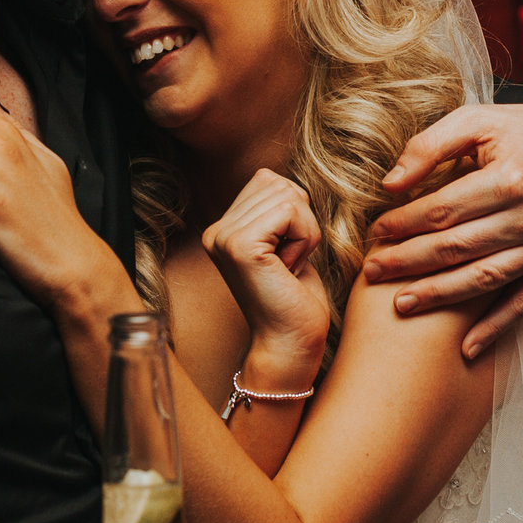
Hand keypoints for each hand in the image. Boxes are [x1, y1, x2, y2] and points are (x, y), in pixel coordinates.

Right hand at [203, 170, 331, 384]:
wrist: (290, 343)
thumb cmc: (296, 299)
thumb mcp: (285, 243)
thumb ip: (276, 210)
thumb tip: (280, 179)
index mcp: (223, 229)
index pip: (268, 180)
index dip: (295, 213)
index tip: (287, 254)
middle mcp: (216, 231)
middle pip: (279, 185)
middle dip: (302, 222)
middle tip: (290, 263)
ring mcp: (224, 238)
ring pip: (288, 197)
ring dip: (306, 233)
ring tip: (289, 267)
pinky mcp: (241, 246)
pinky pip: (291, 212)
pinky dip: (305, 239)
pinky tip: (290, 269)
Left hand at [366, 94, 522, 358]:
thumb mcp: (479, 119)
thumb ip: (431, 145)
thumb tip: (390, 184)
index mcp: (509, 178)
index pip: (443, 210)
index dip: (404, 224)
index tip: (375, 233)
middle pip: (457, 248)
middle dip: (409, 262)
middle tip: (373, 272)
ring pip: (485, 279)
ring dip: (441, 296)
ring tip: (402, 304)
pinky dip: (497, 327)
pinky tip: (467, 348)